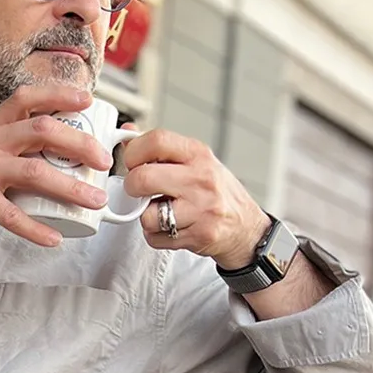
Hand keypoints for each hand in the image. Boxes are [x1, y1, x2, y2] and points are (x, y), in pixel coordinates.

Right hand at [0, 84, 114, 252]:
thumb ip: (13, 153)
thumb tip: (59, 158)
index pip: (26, 98)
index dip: (58, 94)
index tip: (87, 100)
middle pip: (42, 130)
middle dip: (79, 144)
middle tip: (103, 162)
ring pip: (35, 171)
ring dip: (71, 188)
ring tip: (94, 202)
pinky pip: (11, 214)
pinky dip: (36, 228)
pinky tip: (54, 238)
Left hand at [121, 128, 270, 269]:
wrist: (245, 226)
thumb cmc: (216, 192)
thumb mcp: (194, 161)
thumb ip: (160, 150)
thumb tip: (127, 134)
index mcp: (198, 154)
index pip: (156, 140)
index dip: (133, 152)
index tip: (132, 163)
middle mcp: (201, 179)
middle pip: (143, 178)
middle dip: (132, 187)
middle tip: (139, 191)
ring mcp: (201, 209)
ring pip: (147, 215)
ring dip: (146, 217)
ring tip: (161, 212)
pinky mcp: (198, 235)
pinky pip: (155, 238)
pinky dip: (156, 235)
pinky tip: (171, 227)